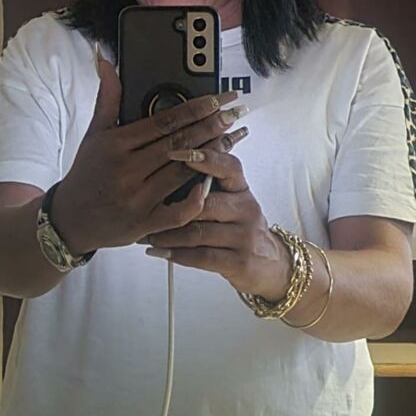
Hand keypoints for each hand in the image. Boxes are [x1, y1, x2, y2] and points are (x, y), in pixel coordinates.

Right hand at [51, 47, 240, 254]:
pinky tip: (211, 182)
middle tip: (235, 112)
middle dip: (211, 126)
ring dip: (211, 154)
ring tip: (233, 137)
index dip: (195, 108)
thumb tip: (105, 60)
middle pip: (179, 144)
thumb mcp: (95, 132)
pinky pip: (177, 212)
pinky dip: (195, 198)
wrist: (70, 219)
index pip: (163, 122)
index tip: (217, 98)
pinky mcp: (144, 224)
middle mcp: (126, 171)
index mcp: (116, 145)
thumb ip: (108, 97)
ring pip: (182, 172)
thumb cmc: (87, 171)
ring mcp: (136, 199)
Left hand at [142, 141, 293, 300]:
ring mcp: (245, 237)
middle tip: (147, 207)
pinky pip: (202, 257)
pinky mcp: (239, 262)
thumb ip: (209, 182)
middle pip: (206, 203)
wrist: (268, 263)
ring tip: (148, 234)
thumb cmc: (238, 226)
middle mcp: (247, 209)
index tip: (177, 152)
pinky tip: (160, 252)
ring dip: (168, 235)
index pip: (228, 166)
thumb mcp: (232, 199)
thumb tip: (171, 160)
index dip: (205, 157)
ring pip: (198, 233)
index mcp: (241, 188)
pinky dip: (177, 255)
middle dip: (174, 208)